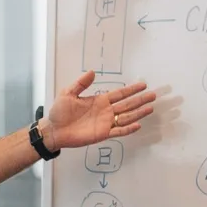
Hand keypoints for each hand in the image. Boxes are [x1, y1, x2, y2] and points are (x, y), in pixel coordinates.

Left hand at [41, 72, 155, 150]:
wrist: (53, 130)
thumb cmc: (59, 112)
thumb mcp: (68, 93)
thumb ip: (81, 83)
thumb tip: (92, 72)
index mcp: (99, 100)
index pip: (119, 94)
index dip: (131, 89)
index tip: (143, 85)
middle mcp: (105, 111)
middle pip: (127, 105)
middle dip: (140, 100)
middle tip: (153, 95)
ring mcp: (105, 123)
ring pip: (126, 117)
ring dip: (138, 113)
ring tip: (150, 108)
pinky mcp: (102, 134)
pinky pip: (118, 131)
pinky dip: (128, 129)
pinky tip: (138, 125)